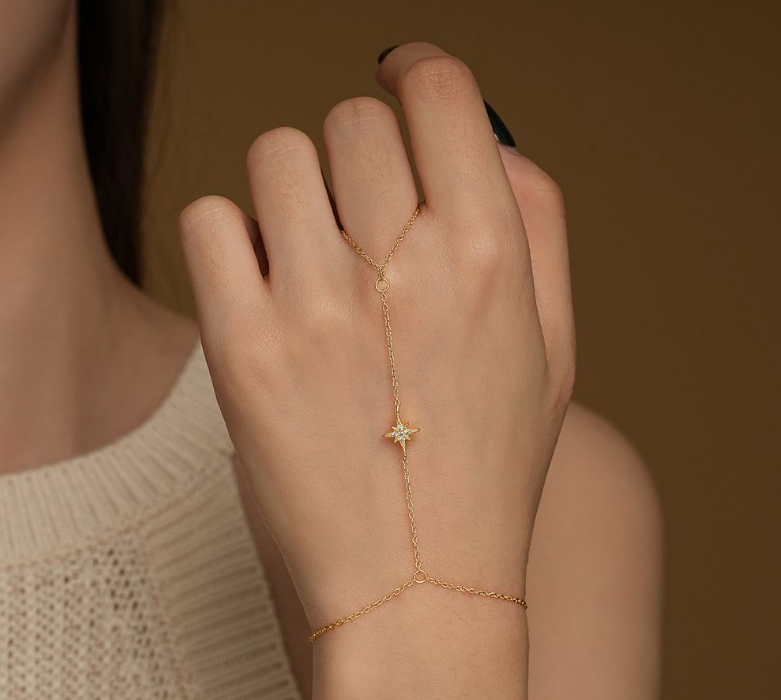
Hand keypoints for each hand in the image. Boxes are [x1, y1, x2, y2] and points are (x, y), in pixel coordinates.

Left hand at [179, 40, 573, 693]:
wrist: (415, 580)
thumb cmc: (486, 467)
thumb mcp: (554, 346)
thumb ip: (537, 226)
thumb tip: (487, 139)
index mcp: (490, 257)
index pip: (441, 93)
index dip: (416, 69)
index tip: (397, 76)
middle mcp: (405, 267)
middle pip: (353, 118)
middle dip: (359, 153)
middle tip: (362, 212)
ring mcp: (316, 304)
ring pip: (277, 152)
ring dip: (294, 189)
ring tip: (312, 254)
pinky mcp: (242, 346)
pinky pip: (210, 219)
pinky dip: (231, 237)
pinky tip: (264, 286)